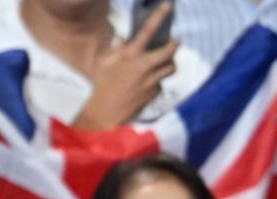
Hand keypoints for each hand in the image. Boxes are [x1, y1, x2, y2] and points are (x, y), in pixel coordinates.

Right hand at [72, 3, 177, 129]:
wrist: (107, 111)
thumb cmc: (102, 84)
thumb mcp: (104, 61)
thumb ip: (117, 48)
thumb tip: (124, 39)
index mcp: (129, 54)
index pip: (147, 31)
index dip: (159, 16)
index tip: (167, 6)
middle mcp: (143, 66)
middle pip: (169, 51)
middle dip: (174, 43)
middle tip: (173, 40)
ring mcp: (151, 80)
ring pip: (170, 67)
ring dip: (170, 62)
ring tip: (164, 60)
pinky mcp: (154, 93)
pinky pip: (161, 81)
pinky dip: (157, 79)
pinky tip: (148, 81)